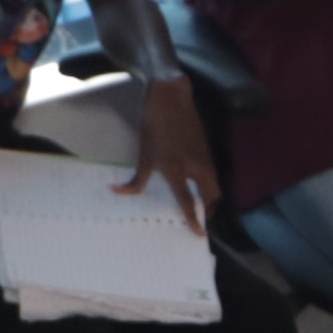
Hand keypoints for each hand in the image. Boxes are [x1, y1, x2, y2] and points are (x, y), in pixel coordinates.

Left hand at [127, 70, 217, 233]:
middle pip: (211, 196)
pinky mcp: (207, 149)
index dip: (194, 219)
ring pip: (214, 184)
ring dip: (210, 196)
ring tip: (200, 202)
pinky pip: (212, 172)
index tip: (200, 234)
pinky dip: (208, 182)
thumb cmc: (154, 126)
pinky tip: (197, 182)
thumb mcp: (143, 154)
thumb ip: (136, 178)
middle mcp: (195, 167)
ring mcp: (204, 157)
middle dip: (209, 209)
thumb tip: (118, 192)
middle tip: (200, 217)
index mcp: (176, 169)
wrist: (172, 98)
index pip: (188, 201)